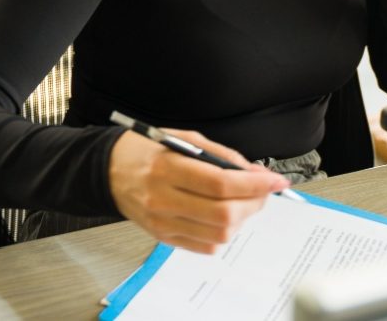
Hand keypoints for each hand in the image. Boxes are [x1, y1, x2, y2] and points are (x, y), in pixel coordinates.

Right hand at [108, 128, 289, 253]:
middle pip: (223, 214)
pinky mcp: (163, 237)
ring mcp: (163, 222)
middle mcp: (164, 199)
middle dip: (254, 203)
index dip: (255, 184)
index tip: (276, 180)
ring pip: (218, 235)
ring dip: (242, 219)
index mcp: (168, 168)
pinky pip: (204, 246)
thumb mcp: (186, 139)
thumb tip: (254, 173)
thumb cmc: (148, 149)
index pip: (221, 184)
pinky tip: (222, 215)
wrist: (110, 170)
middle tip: (264, 191)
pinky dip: (223, 233)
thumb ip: (222, 156)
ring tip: (244, 201)